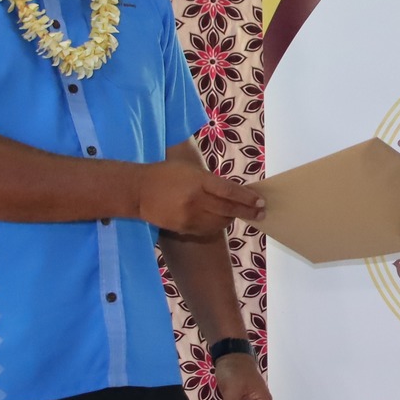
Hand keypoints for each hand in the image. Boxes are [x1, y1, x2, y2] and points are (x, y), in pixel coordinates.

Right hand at [136, 161, 263, 236]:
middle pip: (228, 209)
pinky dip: (218, 225)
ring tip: (241, 214)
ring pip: (220, 222)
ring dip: (233, 218)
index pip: (229, 191)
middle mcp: (196, 200)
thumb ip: (210, 180)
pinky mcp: (184, 228)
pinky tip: (222, 220)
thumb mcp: (189, 169)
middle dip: (248, 212)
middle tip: (261, 213)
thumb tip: (234, 191)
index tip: (261, 202)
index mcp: (198, 181)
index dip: (247, 198)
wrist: (138, 191)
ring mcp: (189, 216)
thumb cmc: (166, 174)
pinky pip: (208, 229)